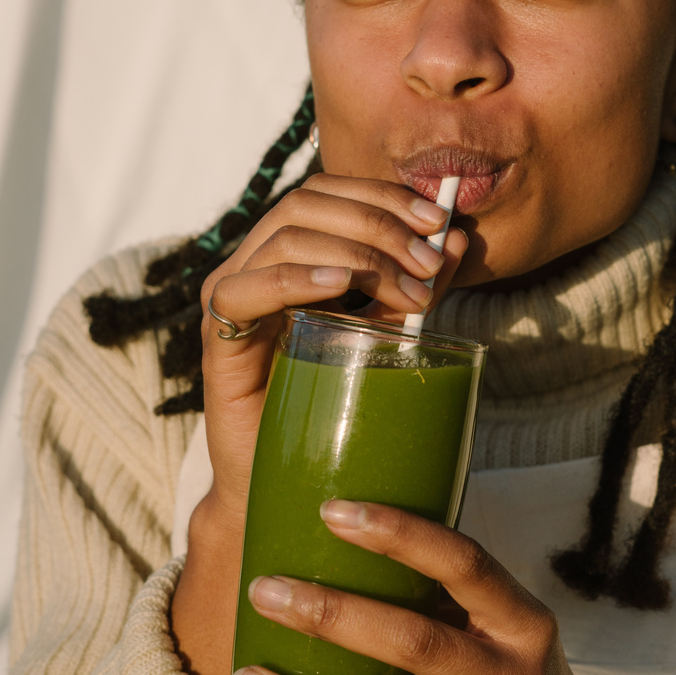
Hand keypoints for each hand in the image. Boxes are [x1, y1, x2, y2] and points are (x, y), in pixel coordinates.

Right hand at [170, 175, 467, 674]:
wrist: (297, 483)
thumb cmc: (346, 406)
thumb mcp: (392, 333)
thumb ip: (418, 284)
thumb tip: (458, 238)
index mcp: (297, 251)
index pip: (333, 191)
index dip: (386, 196)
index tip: (439, 222)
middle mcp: (257, 262)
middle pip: (310, 203)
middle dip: (378, 223)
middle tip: (428, 263)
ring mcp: (233, 295)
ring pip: (285, 235)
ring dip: (355, 251)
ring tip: (403, 290)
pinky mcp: (217, 337)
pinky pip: (243, 288)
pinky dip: (294, 277)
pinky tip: (338, 287)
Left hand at [232, 502, 640, 674]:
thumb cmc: (506, 664)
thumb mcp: (502, 619)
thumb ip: (444, 587)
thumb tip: (341, 526)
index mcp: (525, 622)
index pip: (465, 565)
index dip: (400, 534)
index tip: (331, 511)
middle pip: (414, 644)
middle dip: (331, 615)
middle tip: (265, 590)